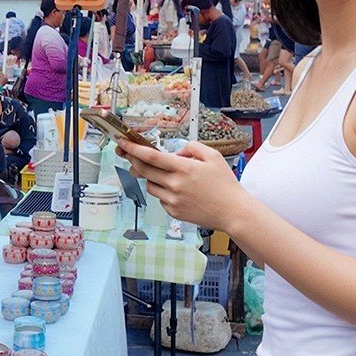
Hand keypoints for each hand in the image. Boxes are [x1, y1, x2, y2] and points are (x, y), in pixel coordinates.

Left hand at [116, 139, 245, 230]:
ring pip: (150, 185)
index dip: (133, 148)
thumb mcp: (213, 156)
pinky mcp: (173, 212)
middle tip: (127, 154)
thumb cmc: (225, 184)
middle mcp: (174, 184)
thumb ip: (192, 148)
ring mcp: (172, 200)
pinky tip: (179, 192)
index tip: (122, 142)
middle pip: (143, 170)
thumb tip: (176, 152)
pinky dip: (164, 192)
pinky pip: (160, 198)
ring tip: (168, 176)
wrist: (233, 212)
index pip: (151, 156)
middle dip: (132, 160)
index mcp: (183, 168)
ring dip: (152, 177)